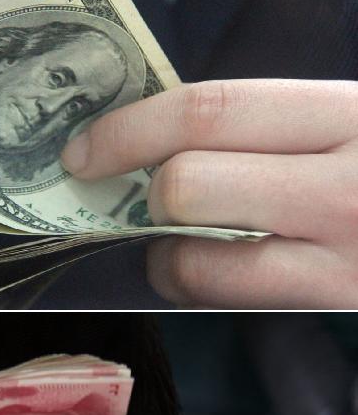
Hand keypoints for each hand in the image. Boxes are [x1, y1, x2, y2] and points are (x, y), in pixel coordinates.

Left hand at [62, 79, 357, 308]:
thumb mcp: (352, 121)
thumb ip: (276, 126)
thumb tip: (167, 138)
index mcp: (348, 114)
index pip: (211, 110)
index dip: (130, 129)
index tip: (84, 149)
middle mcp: (345, 184)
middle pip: (190, 185)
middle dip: (140, 193)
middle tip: (133, 196)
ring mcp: (342, 257)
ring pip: (198, 261)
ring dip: (160, 255)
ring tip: (169, 245)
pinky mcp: (336, 304)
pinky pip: (234, 299)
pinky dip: (196, 284)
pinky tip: (208, 270)